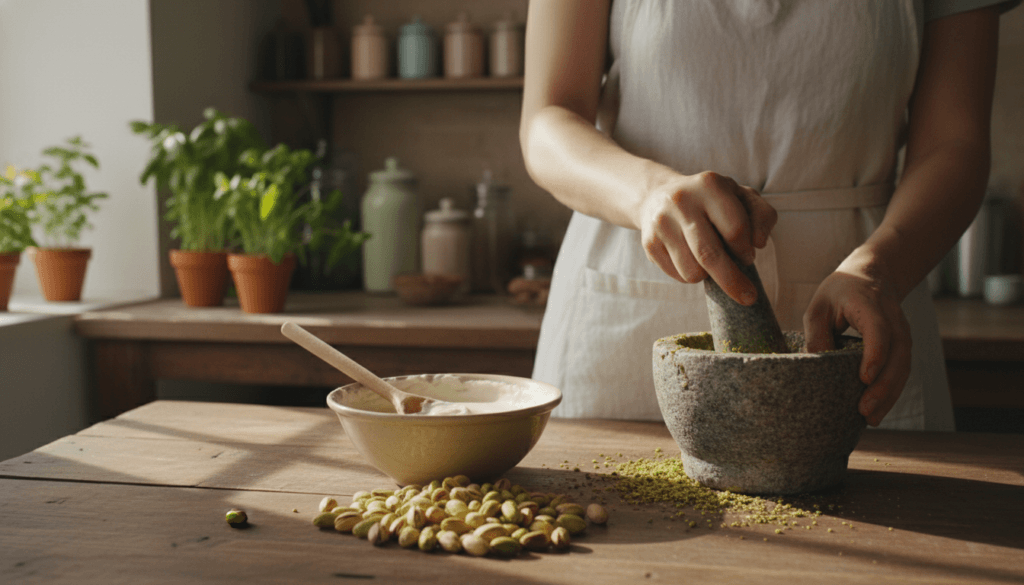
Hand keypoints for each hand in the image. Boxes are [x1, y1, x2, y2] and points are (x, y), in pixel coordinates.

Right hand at [637, 171, 776, 304]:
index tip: (748, 258)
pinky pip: (677, 276)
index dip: (745, 250)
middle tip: (748, 297)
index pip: (736, 230)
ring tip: (708, 260)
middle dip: (732, 282)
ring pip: (692, 272)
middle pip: (710, 255)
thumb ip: (762, 216)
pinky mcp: (649, 243)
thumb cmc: (711, 202)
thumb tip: (758, 244)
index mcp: (710, 185)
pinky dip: (690, 275)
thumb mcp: (742, 198)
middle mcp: (682, 201)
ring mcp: (662, 223)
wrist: (659, 196)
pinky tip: (690, 258)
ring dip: (707, 276)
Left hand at [803, 255, 911, 426]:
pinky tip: (877, 410)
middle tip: (864, 411)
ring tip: (870, 419)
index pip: (878, 329)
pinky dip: (891, 391)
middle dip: (883, 385)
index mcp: (868, 303)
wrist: (872, 275)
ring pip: (903, 366)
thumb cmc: (839, 292)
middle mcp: (892, 318)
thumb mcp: (819, 305)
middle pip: (897, 354)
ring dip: (889, 394)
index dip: (874, 354)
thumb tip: (816, 367)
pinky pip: (902, 370)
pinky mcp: (903, 345)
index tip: (864, 378)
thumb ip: (816, 333)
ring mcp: (902, 332)